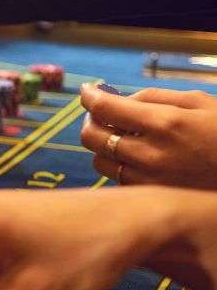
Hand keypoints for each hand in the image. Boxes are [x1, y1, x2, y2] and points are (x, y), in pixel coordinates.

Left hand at [80, 84, 216, 188]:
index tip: (87, 92)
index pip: (107, 109)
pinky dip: (118, 164)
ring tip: (119, 136)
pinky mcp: (148, 197)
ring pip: (100, 160)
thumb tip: (119, 99)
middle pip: (92, 137)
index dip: (91, 97)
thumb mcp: (201, 104)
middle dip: (91, 121)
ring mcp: (148, 180)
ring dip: (103, 145)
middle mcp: (151, 154)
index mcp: (166, 124)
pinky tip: (135, 156)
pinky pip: (117, 178)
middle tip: (99, 114)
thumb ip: (156, 98)